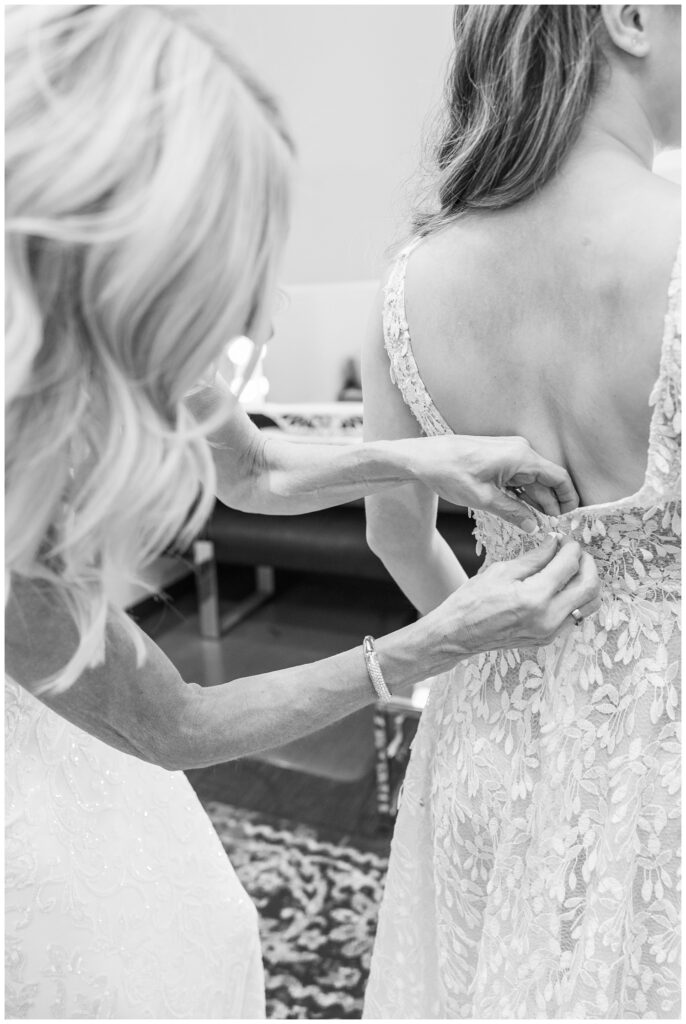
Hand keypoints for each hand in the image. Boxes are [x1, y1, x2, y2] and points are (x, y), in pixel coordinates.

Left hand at [405, 434, 578, 533]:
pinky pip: (519, 478)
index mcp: (521, 457)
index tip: (570, 519)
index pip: (558, 478)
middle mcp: (520, 451)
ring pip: (532, 480)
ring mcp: (510, 453)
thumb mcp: (483, 499)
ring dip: (536, 501)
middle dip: (551, 504)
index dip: (568, 499)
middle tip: (553, 529)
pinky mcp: (499, 458)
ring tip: (539, 524)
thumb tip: (535, 526)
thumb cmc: (450, 473)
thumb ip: (513, 513)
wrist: (424, 457)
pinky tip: (522, 512)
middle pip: (547, 480)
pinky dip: (522, 494)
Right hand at [426, 536, 600, 665]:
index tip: (563, 539)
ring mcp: (550, 632)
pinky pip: (575, 615)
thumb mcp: (501, 572)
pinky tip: (561, 586)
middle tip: (573, 552)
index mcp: (534, 598)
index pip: (569, 565)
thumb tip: (554, 543)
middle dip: (587, 563)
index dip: (570, 547)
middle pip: (590, 586)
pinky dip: (576, 597)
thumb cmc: (471, 602)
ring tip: (571, 568)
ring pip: (589, 604)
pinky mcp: (548, 638)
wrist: (457, 635)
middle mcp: (548, 618)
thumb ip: (534, 558)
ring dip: (587, 581)